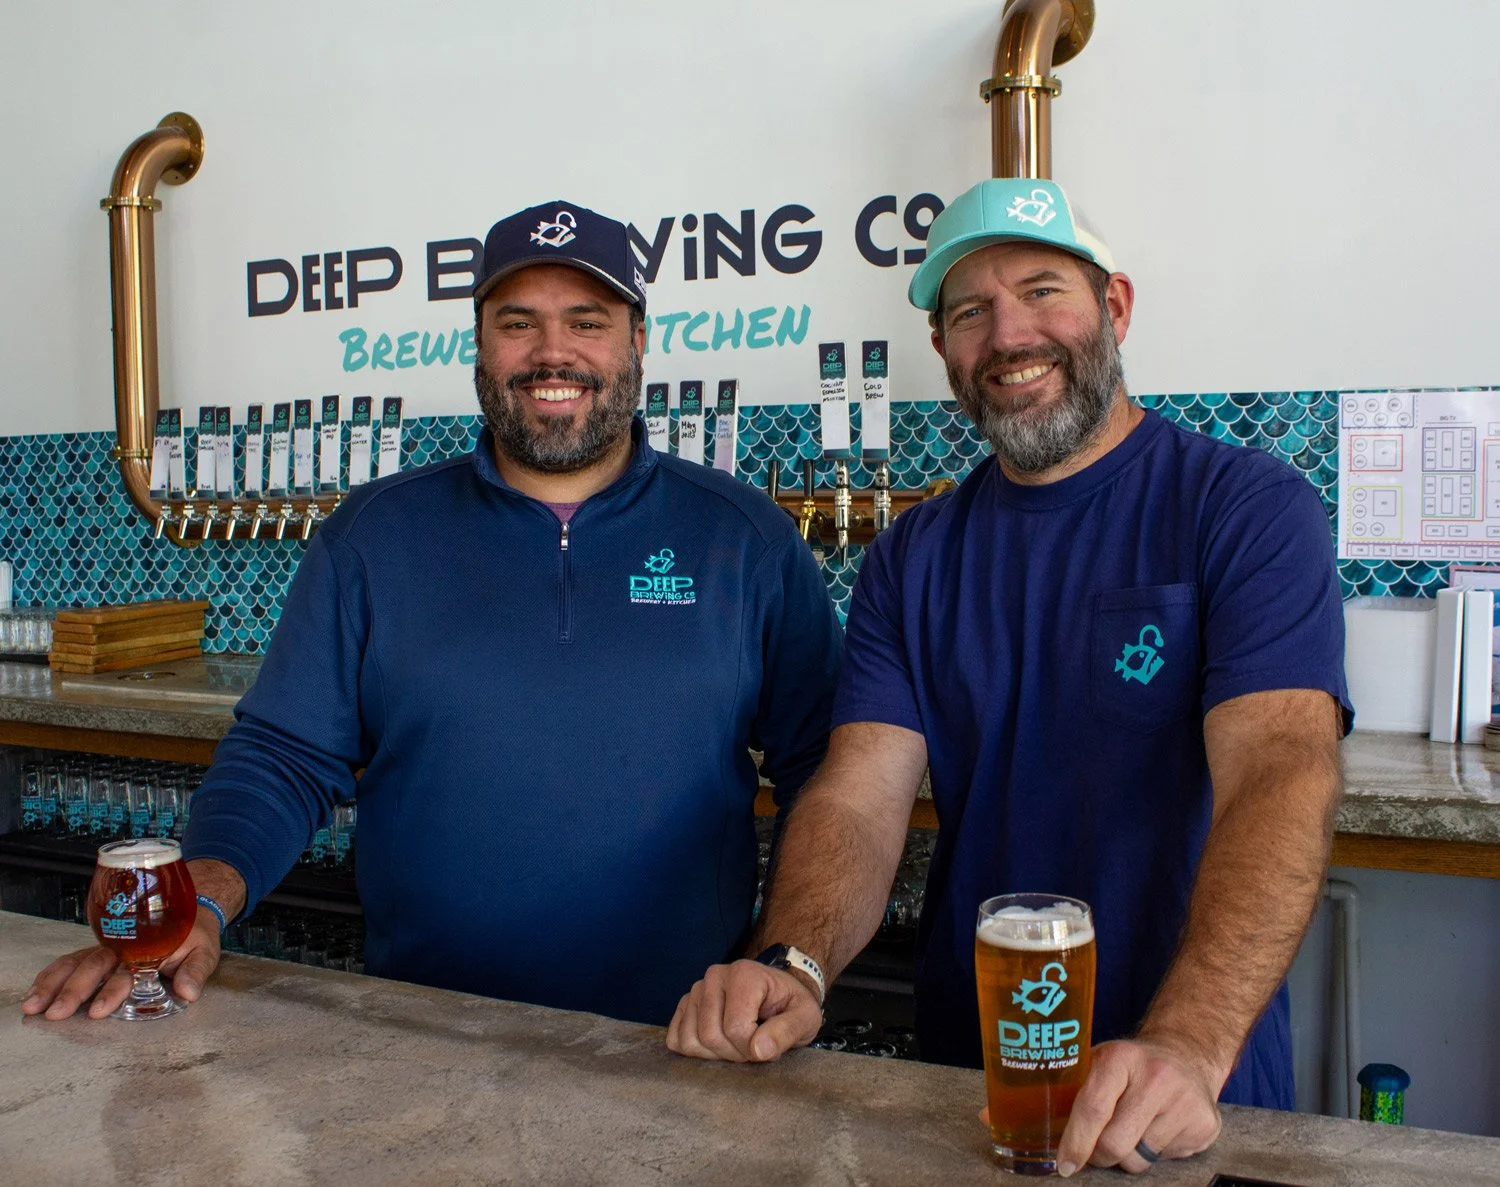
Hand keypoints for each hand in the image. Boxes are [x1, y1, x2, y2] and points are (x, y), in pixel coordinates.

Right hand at [19, 907, 222, 1020]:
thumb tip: (188, 991)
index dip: (111, 991)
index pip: (126, 972)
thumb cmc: (195, 934)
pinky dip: (51, 975)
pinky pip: (70, 961)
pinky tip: (36, 991)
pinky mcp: (99, 953)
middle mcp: (122, 949)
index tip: (97, 1010)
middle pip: (93, 967)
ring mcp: (107, 950)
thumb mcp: (205, 950)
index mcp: (147, 949)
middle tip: (55, 1012)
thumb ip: (195, 971)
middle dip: (72, 990)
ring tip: (33, 1004)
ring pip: (75, 963)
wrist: (190, 910)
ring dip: (53, 983)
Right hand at [666, 958, 821, 1061]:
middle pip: (710, 1035)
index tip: (768, 1045)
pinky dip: (695, 1051)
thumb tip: (759, 1050)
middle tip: (753, 1046)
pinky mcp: (685, 1004)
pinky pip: (675, 1039)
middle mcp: (715, 976)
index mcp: (744, 975)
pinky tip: (718, 1043)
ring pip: (690, 1040)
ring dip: (715, 1054)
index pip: (735, 1028)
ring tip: (737, 1043)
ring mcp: (696, 990)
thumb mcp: (805, 1017)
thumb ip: (787, 1031)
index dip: (752, 1049)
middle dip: (734, 1053)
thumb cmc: (791, 1005)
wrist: (779, 994)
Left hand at [1053, 1038, 1222, 1175]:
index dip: (1075, 1142)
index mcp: (1120, 1058)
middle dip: (1099, 1156)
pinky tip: (1157, 1128)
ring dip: (1127, 1156)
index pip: (1093, 1108)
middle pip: (1115, 1143)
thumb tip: (1012, 1121)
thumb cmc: (1131, 1066)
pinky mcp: (1204, 1123)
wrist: (1187, 1053)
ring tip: (1131, 1130)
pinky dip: (1154, 1153)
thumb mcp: (1098, 1063)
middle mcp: (1155, 1076)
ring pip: (1139, 1159)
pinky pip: (1166, 1160)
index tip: (1065, 1163)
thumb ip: (1067, 1090)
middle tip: (1097, 1150)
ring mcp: (1184, 1100)